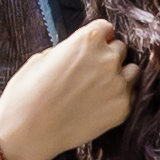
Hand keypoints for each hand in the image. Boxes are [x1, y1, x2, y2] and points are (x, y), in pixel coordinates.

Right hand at [0, 17, 133, 159]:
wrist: (28, 131)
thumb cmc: (27, 93)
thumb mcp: (43, 58)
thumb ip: (70, 50)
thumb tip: (80, 53)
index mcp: (88, 39)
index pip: (106, 28)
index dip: (98, 38)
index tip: (94, 47)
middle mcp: (108, 58)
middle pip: (120, 49)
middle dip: (108, 56)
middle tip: (92, 71)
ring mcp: (118, 85)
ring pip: (131, 71)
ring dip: (120, 75)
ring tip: (100, 88)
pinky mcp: (122, 108)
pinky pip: (130, 96)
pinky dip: (119, 97)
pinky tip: (100, 105)